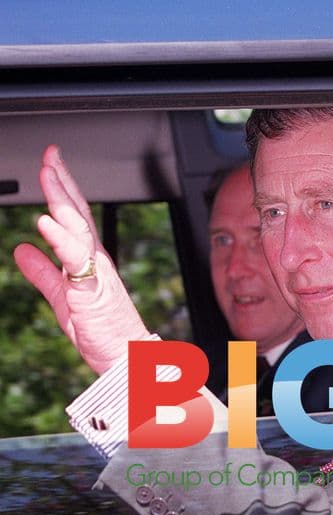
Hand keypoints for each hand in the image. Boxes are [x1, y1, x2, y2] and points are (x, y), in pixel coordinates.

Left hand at [14, 145, 149, 373]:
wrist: (127, 359)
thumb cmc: (102, 332)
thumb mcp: (61, 297)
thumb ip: (42, 273)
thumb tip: (21, 249)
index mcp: (89, 260)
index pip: (74, 216)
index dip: (61, 189)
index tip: (50, 164)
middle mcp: (95, 260)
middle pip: (78, 213)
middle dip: (63, 182)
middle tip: (51, 154)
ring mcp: (96, 273)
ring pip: (78, 229)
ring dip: (62, 200)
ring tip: (48, 174)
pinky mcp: (93, 290)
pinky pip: (76, 261)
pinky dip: (61, 239)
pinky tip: (45, 222)